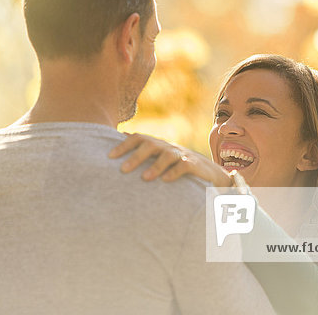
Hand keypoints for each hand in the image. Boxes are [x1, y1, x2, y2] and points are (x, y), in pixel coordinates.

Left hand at [108, 133, 232, 186]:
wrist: (208, 173)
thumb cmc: (176, 165)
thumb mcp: (159, 156)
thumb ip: (143, 147)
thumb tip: (122, 135)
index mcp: (157, 145)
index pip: (139, 138)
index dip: (124, 145)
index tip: (109, 157)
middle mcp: (168, 147)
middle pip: (151, 144)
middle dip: (136, 156)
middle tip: (123, 170)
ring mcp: (182, 154)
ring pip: (167, 155)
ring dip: (155, 166)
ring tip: (144, 178)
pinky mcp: (194, 165)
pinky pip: (184, 165)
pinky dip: (174, 172)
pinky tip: (165, 181)